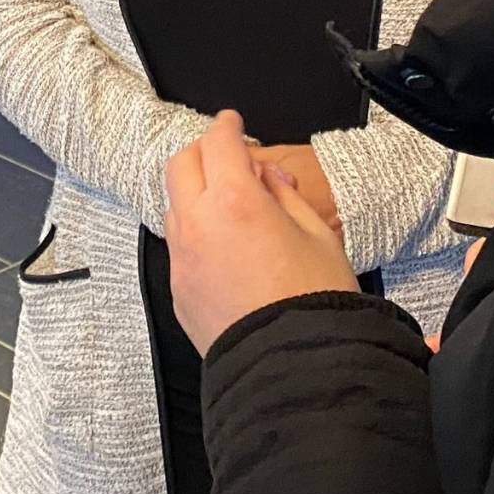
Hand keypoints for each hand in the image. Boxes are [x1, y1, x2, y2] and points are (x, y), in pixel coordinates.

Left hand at [166, 110, 360, 354]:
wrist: (297, 370)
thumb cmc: (316, 303)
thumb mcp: (318, 233)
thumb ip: (285, 194)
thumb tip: (268, 178)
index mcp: (235, 200)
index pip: (219, 142)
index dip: (228, 126)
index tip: (234, 123)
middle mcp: (198, 224)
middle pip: (181, 165)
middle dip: (203, 152)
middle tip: (229, 158)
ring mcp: (182, 260)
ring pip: (175, 206)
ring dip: (196, 194)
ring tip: (233, 207)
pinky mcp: (179, 291)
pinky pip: (180, 247)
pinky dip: (196, 234)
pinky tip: (226, 248)